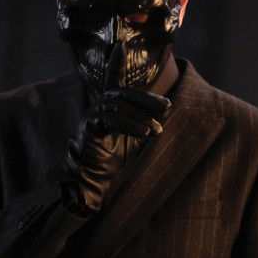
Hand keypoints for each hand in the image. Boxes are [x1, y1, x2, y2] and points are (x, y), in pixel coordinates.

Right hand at [62, 87, 170, 213]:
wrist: (95, 174)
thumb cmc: (115, 153)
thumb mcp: (138, 134)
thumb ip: (150, 120)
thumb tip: (168, 104)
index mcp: (112, 103)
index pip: (123, 86)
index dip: (133, 82)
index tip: (162, 98)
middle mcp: (101, 104)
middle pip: (126, 93)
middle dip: (148, 100)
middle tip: (165, 107)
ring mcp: (94, 112)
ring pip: (121, 106)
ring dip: (142, 117)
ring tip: (156, 130)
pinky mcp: (89, 123)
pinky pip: (112, 118)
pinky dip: (130, 124)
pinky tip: (143, 132)